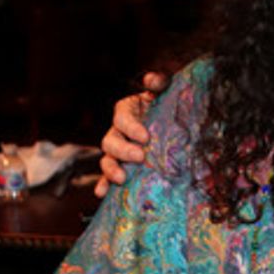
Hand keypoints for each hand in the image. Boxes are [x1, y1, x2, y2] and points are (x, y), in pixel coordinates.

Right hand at [94, 71, 169, 196]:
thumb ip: (159, 83)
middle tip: (140, 157)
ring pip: (107, 159)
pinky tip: (102, 193)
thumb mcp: (165, 91)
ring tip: (121, 178)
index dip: (131, 127)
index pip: (122, 118)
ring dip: (110, 169)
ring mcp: (118, 150)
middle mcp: (118, 131)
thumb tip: (152, 79)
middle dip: (123, 150)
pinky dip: (103, 184)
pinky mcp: (122, 164)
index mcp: (126, 111)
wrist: (172, 120)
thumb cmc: (166, 104)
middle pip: (111, 141)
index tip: (146, 136)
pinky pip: (107, 176)